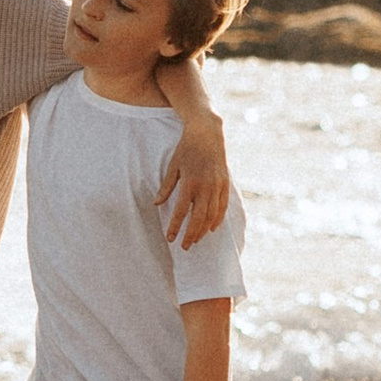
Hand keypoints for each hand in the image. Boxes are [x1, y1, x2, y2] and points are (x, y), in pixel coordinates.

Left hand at [156, 114, 229, 246]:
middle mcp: (205, 186)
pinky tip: (211, 229)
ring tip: (196, 240)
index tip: (170, 239)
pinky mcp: (225, 183)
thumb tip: (156, 204)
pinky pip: (222, 206)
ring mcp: (217, 185)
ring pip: (212, 215)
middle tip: (184, 247)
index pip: (181, 212)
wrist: (207, 133)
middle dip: (191, 235)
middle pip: (198, 218)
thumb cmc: (186, 149)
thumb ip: (166, 187)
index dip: (175, 227)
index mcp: (189, 182)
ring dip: (203, 230)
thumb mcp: (173, 166)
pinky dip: (217, 219)